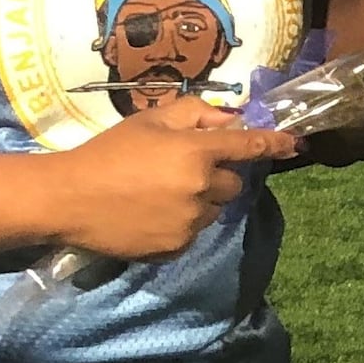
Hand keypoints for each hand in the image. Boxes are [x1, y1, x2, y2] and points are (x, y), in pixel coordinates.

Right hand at [41, 100, 301, 260]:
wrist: (68, 198)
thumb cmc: (107, 152)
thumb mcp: (148, 121)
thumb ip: (194, 114)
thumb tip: (230, 118)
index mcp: (195, 153)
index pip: (248, 148)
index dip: (274, 144)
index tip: (295, 144)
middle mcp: (200, 190)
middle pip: (232, 184)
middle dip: (217, 176)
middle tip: (182, 168)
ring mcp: (190, 223)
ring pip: (213, 211)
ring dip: (200, 201)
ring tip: (159, 193)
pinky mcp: (176, 248)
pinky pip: (193, 233)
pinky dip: (182, 224)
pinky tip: (150, 213)